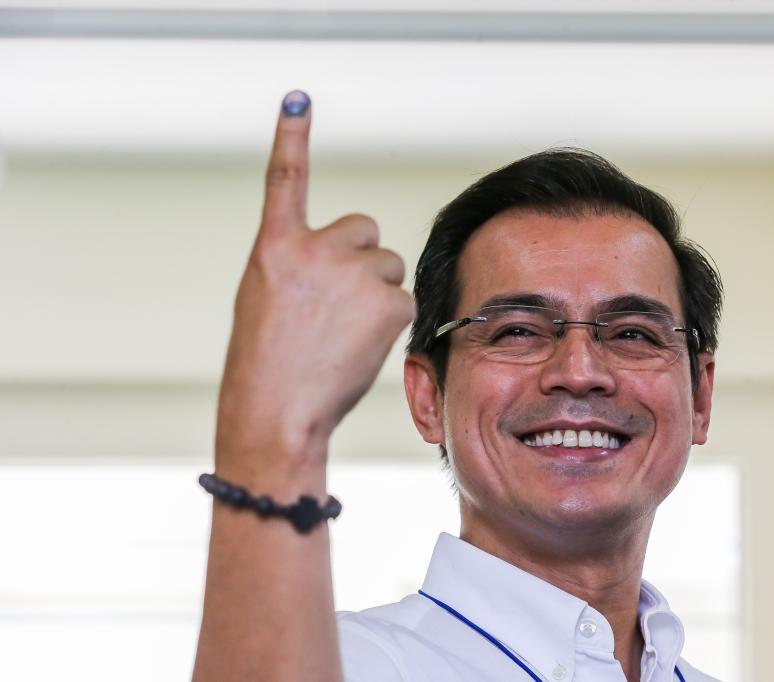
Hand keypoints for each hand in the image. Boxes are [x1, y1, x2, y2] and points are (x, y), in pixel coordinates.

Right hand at [215, 91, 414, 468]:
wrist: (277, 410)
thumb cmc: (267, 362)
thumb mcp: (266, 298)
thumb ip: (299, 264)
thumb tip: (352, 257)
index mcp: (274, 247)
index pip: (285, 179)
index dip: (292, 136)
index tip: (298, 99)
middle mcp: (313, 248)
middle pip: (364, 230)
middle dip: (361, 259)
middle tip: (339, 303)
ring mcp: (351, 273)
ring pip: (387, 267)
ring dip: (376, 292)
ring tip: (344, 332)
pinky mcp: (386, 301)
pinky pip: (402, 299)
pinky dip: (389, 320)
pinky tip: (360, 345)